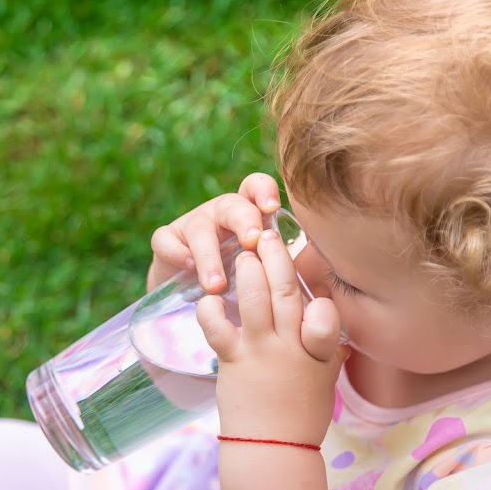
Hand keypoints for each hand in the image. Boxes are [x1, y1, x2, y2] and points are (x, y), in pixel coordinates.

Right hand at [146, 172, 281, 292]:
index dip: (263, 189)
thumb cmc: (242, 284)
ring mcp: (191, 224)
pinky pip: (166, 240)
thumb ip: (286, 266)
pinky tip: (187, 269)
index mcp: (249, 214)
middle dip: (243, 220)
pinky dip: (176, 253)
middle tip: (252, 243)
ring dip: (210, 256)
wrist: (200, 302)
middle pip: (232, 204)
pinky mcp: (166, 241)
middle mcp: (221, 213)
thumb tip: (324, 272)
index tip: (272, 207)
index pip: (255, 186)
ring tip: (218, 285)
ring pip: (199, 228)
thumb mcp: (265, 273)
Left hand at [198, 229, 349, 445]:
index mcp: (320, 352)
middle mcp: (291, 348)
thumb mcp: (326, 378)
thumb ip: (327, 347)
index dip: (317, 289)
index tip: (306, 262)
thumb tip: (331, 321)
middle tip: (266, 234)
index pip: (326, 313)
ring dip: (247, 271)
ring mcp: (260, 353)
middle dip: (275, 257)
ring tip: (242, 251)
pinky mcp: (232, 362)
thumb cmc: (301, 414)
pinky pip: (219, 328)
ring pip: (254, 300)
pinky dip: (211, 309)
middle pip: (285, 294)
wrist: (272, 449)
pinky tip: (210, 296)